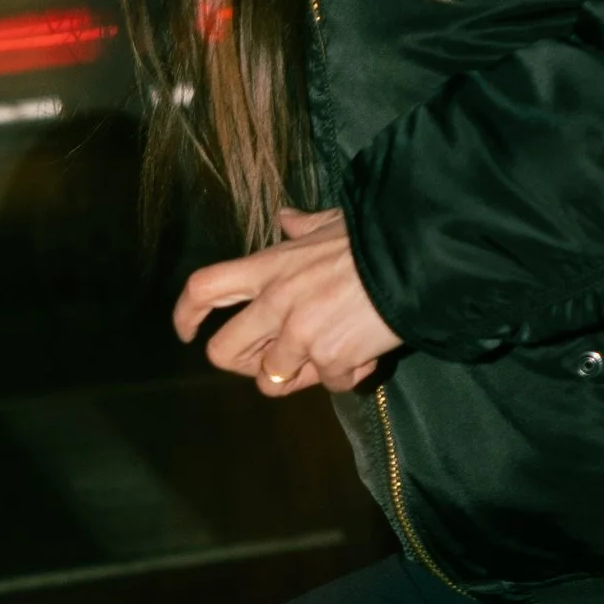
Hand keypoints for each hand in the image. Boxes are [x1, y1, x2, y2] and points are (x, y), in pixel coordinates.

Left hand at [172, 206, 401, 396]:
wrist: (416, 256)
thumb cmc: (374, 238)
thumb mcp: (332, 224)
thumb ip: (303, 227)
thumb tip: (287, 218)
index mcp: (268, 267)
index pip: (204, 288)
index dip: (186, 314)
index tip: (188, 333)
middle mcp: (275, 303)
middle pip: (222, 352)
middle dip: (242, 365)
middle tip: (268, 362)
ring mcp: (300, 335)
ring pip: (271, 381)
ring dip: (300, 376)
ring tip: (330, 358)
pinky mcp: (331, 359)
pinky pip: (328, 385)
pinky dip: (347, 376)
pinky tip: (366, 355)